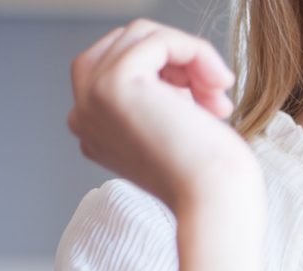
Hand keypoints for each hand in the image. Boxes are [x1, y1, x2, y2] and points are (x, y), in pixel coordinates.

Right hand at [67, 18, 263, 217]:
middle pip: (128, 45)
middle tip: (215, 96)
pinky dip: (197, 53)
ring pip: (144, 36)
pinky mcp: (113, 83)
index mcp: (95, 130)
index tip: (205, 102)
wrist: (215, 201)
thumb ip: (160, 96)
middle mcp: (84, 114)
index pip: (121, 66)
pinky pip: (160, 39)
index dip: (170, 72)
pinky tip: (218, 83)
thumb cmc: (210, 176)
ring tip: (218, 94)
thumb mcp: (175, 128)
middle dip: (178, 60)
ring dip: (193, 57)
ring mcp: (92, 97)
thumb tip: (174, 56)